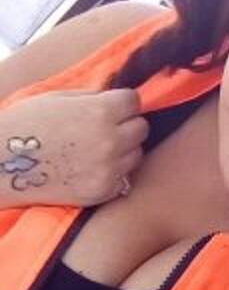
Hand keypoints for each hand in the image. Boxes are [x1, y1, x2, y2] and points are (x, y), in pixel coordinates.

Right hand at [0, 89, 147, 206]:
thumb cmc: (25, 124)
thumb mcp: (59, 98)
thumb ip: (95, 98)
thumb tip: (122, 99)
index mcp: (100, 111)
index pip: (134, 101)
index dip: (122, 103)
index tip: (111, 107)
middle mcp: (110, 140)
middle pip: (141, 127)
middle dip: (126, 125)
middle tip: (103, 129)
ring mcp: (108, 168)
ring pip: (137, 153)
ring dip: (123, 150)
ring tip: (95, 150)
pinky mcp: (103, 191)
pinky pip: (124, 177)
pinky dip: (114, 173)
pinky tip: (90, 168)